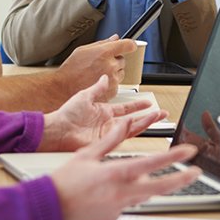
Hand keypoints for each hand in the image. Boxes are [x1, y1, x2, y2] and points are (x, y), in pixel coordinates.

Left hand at [40, 74, 165, 151]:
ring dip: (146, 122)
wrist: (57, 129)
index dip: (138, 105)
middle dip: (149, 117)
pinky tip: (139, 122)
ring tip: (158, 116)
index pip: (126, 109)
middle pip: (134, 120)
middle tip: (162, 113)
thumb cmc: (66, 114)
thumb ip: (98, 88)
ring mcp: (108, 134)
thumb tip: (105, 77)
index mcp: (104, 113)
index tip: (148, 102)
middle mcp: (109, 124)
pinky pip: (122, 135)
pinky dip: (131, 129)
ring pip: (132, 128)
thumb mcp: (85, 95)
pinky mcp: (106, 142)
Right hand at [51, 116, 199, 219]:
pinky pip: (127, 203)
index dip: (174, 157)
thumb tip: (124, 124)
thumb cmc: (64, 181)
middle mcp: (121, 193)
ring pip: (144, 195)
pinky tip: (111, 190)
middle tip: (196, 171)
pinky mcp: (113, 217)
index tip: (189, 152)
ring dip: (150, 185)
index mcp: (116, 174)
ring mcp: (118, 207)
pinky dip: (126, 194)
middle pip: (160, 187)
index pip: (152, 164)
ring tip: (143, 176)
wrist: (48, 208)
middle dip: (181, 179)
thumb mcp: (87, 154)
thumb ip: (110, 140)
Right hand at [58, 37, 134, 98]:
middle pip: (122, 60)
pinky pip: (117, 84)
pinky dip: (111, 83)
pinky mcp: (113, 90)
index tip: (130, 45)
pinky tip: (98, 82)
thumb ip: (102, 43)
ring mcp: (112, 79)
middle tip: (100, 64)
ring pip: (121, 72)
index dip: (130, 44)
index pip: (127, 45)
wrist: (64, 89)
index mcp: (104, 53)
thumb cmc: (71, 70)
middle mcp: (111, 65)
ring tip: (97, 74)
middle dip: (114, 60)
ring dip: (113, 72)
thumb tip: (115, 38)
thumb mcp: (83, 50)